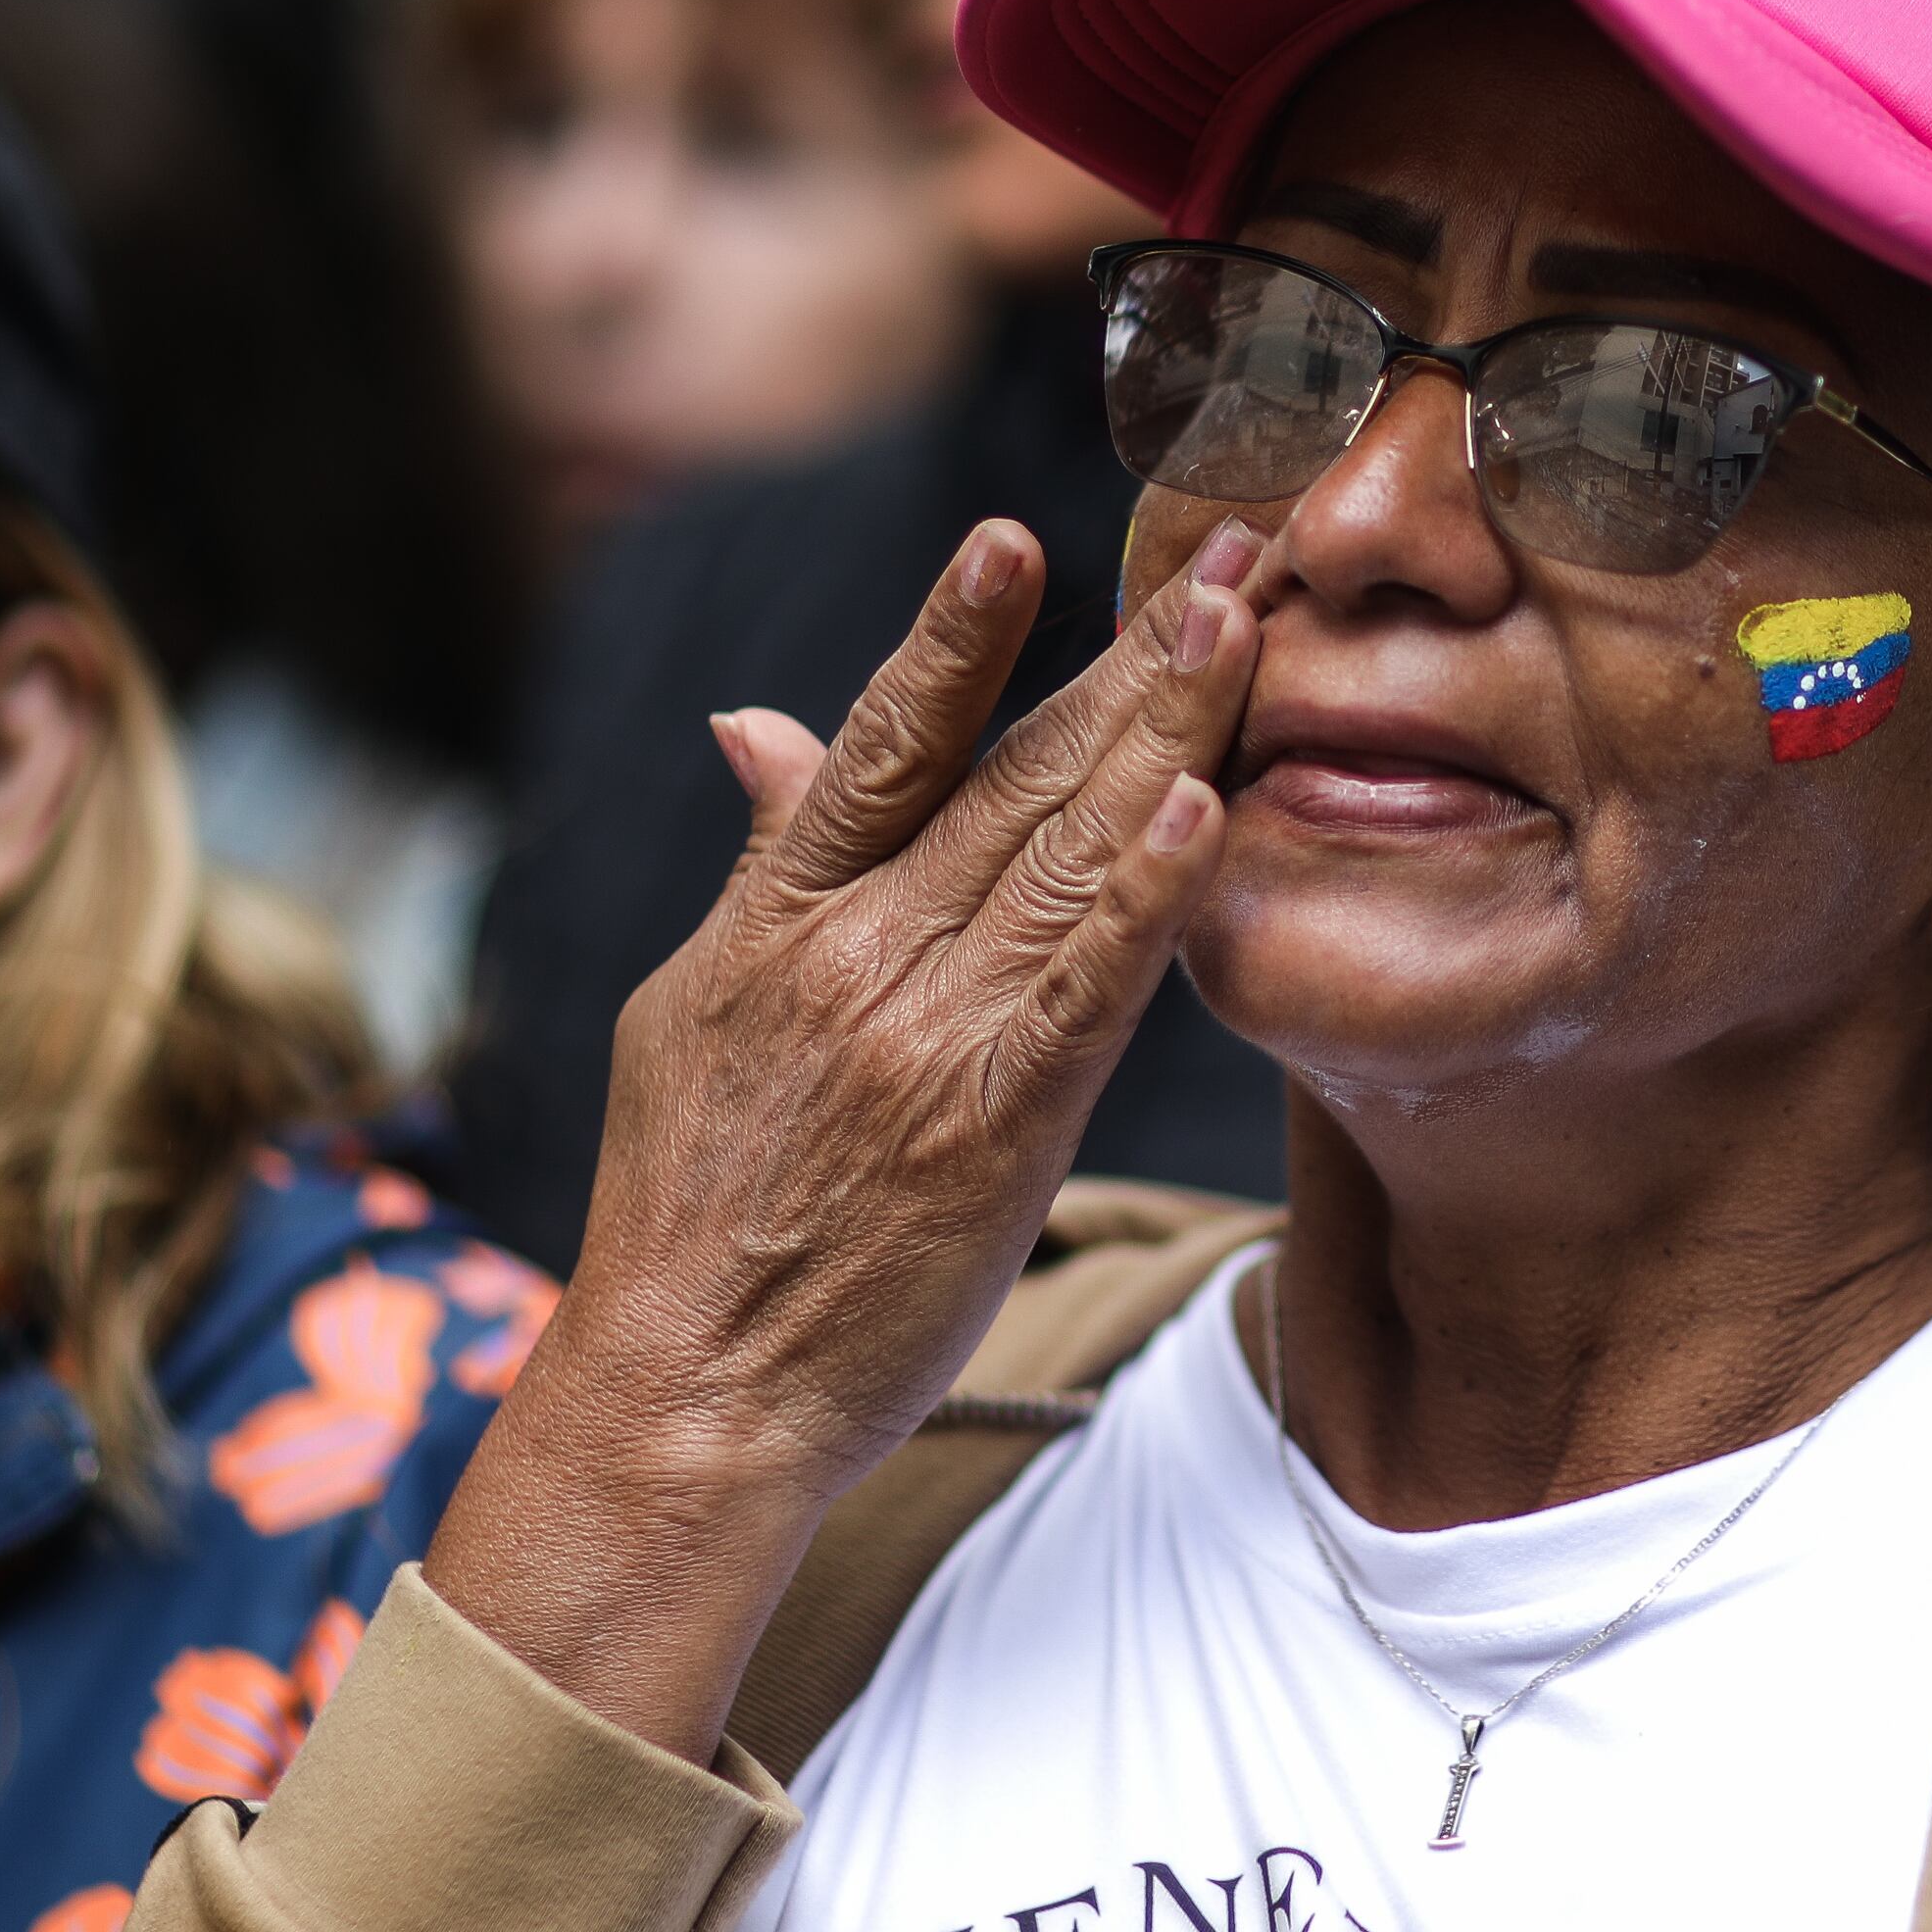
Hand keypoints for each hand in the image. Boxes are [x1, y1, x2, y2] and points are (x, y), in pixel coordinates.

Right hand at [429, 515, 1262, 1751]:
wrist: (688, 1394)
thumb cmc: (695, 1217)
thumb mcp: (697, 1013)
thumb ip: (763, 864)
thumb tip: (755, 722)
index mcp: (782, 919)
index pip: (883, 744)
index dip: (953, 636)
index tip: (1017, 537)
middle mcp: (856, 953)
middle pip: (1015, 776)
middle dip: (1129, 655)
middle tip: (1229, 553)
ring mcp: (925, 1032)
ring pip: (1066, 854)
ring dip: (1165, 729)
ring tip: (1243, 624)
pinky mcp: (991, 1121)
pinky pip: (1085, 988)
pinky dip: (1145, 895)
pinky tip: (1199, 809)